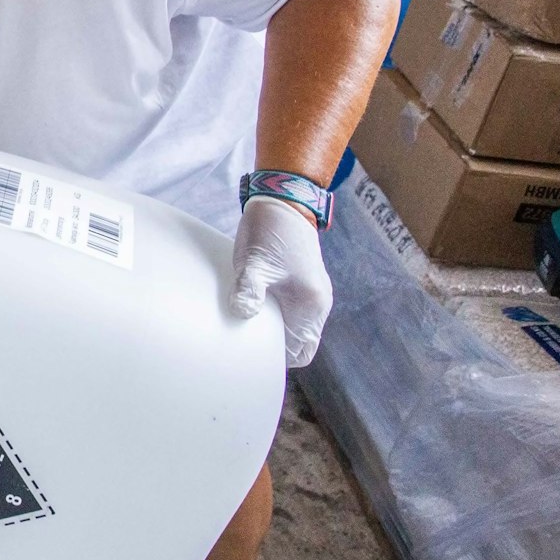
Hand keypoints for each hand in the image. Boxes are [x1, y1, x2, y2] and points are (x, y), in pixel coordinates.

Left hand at [230, 196, 331, 367]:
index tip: (251, 355)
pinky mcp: (300, 282)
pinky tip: (251, 307)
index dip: (277, 359)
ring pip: (291, 326)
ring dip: (271, 329)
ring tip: (244, 325)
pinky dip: (272, 314)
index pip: (300, 352)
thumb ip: (249, 291)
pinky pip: (288, 310)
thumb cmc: (271, 231)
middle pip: (296, 342)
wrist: (283, 199)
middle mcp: (316, 303)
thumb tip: (243, 316)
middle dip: (272, 346)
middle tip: (242, 342)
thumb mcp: (255, 262)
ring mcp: (310, 292)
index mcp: (311, 305)